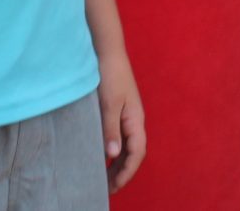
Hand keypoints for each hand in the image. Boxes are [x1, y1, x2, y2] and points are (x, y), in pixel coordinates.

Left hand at [98, 50, 146, 190]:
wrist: (107, 51)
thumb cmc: (110, 75)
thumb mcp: (108, 103)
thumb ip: (111, 129)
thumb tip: (113, 156)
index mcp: (136, 120)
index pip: (136, 154)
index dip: (126, 173)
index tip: (113, 188)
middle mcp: (134, 121)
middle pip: (132, 154)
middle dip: (122, 173)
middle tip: (106, 190)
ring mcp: (127, 116)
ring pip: (126, 147)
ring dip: (117, 164)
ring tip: (103, 178)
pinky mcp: (118, 111)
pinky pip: (119, 138)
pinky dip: (113, 151)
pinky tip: (102, 157)